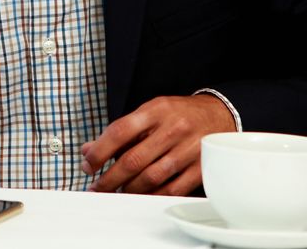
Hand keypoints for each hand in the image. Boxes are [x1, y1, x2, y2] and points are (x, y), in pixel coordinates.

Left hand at [80, 94, 235, 195]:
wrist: (219, 113)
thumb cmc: (177, 115)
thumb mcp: (149, 113)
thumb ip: (119, 132)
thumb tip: (87, 151)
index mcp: (155, 110)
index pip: (119, 131)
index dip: (99, 152)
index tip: (87, 165)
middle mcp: (173, 128)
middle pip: (133, 159)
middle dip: (109, 178)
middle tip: (97, 187)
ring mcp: (189, 148)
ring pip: (151, 178)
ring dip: (129, 190)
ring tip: (118, 192)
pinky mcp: (201, 167)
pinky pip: (171, 189)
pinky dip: (152, 196)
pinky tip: (142, 196)